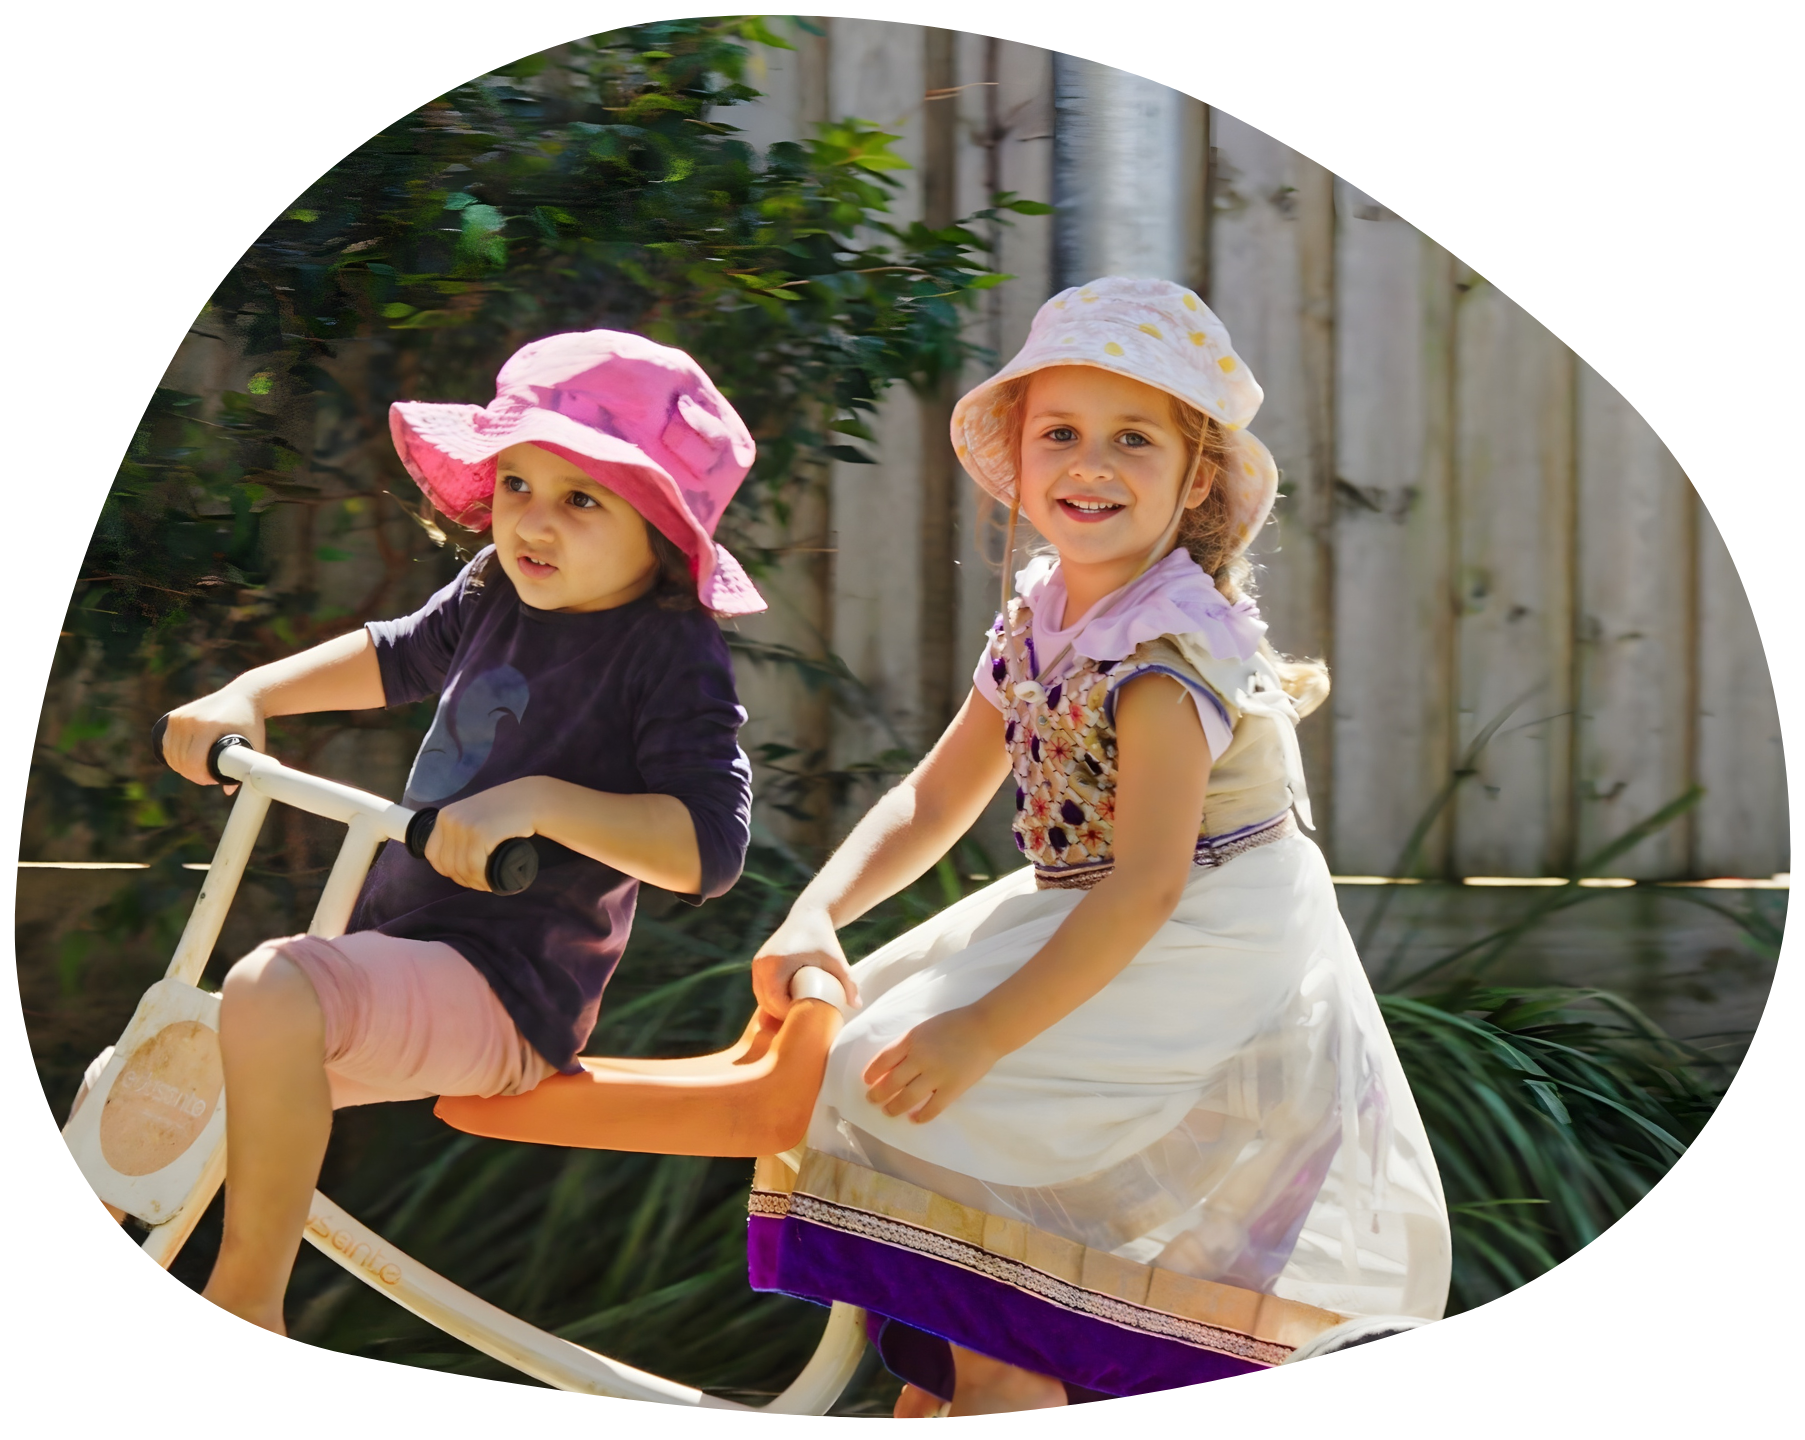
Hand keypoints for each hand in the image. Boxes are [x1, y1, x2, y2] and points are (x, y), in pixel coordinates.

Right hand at [160, 690, 265, 791]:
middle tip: (207, 778)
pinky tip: (184, 762)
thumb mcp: (254, 744)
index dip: (200, 776)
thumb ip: (245, 768)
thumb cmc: (250, 723)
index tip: (211, 780)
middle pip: (181, 759)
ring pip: (171, 753)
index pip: (194, 760)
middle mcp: (191, 719)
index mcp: (210, 725)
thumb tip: (228, 792)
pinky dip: (173, 756)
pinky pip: (167, 743)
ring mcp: (180, 716)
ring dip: (182, 767)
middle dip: (192, 774)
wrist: (243, 695)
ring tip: (198, 771)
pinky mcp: (174, 716)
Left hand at [424, 778, 540, 891]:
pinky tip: (492, 882)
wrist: (531, 799)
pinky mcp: (480, 834)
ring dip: (475, 882)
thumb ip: (460, 831)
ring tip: (489, 883)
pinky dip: (482, 879)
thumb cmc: (506, 811)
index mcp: (445, 816)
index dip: (448, 871)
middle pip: (447, 865)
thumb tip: (452, 863)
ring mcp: (464, 826)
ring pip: (461, 869)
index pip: (433, 854)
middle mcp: (450, 820)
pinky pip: (474, 867)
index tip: (465, 875)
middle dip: (464, 879)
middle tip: (481, 882)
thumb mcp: (473, 815)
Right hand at [751, 905, 859, 1018]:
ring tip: (796, 1013)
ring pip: (761, 996)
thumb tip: (857, 1005)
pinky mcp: (758, 962)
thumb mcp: (836, 960)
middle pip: (766, 1002)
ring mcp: (758, 963)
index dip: (789, 1015)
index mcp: (776, 965)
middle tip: (802, 1020)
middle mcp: (762, 964)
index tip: (806, 1019)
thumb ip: (848, 983)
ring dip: (775, 1007)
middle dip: (782, 1014)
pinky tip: (786, 1003)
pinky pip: (761, 988)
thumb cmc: (824, 939)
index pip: (775, 1002)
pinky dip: (771, 997)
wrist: (809, 915)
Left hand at [861, 1008, 1001, 1123]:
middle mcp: (920, 1058)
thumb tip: (891, 1064)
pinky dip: (920, 1116)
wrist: (986, 1028)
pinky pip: (932, 1108)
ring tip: (888, 1111)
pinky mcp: (952, 1088)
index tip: (867, 1080)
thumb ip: (909, 1044)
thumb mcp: (925, 1027)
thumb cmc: (955, 1024)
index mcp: (911, 1039)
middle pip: (891, 1082)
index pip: (883, 1060)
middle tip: (872, 1100)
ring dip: (893, 1107)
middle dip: (877, 1094)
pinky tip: (913, 1118)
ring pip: (907, 1098)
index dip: (872, 1073)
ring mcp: (936, 1075)